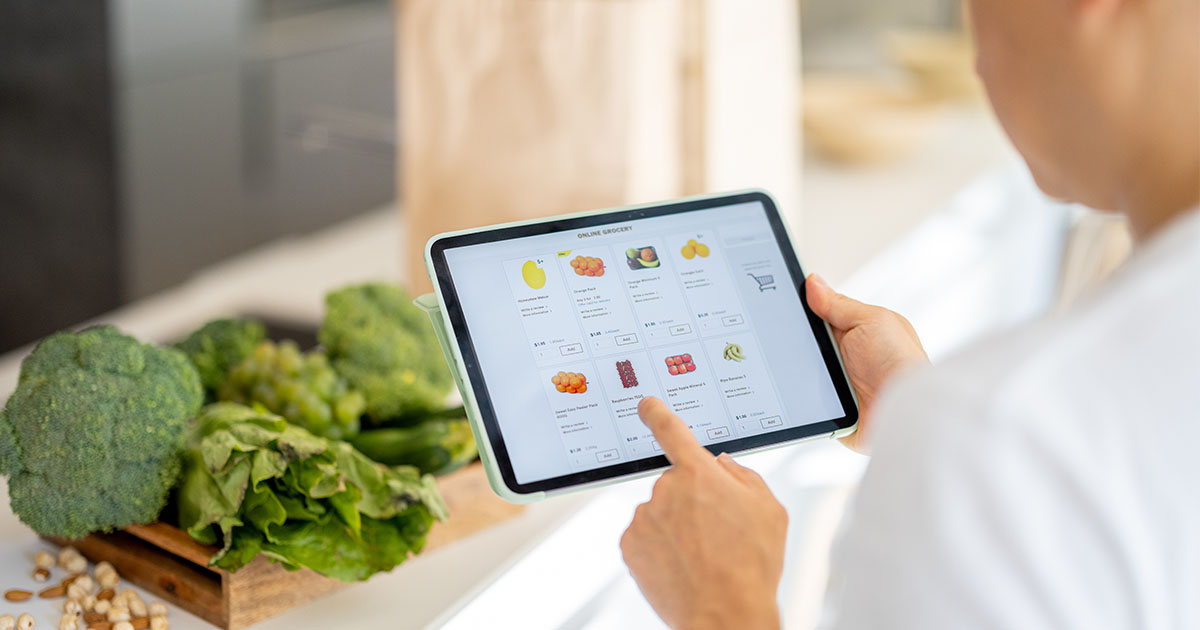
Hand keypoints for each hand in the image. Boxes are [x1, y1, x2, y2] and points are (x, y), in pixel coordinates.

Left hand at [620, 397, 786, 629]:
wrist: (725, 614)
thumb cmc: (752, 564)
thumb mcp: (769, 510)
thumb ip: (743, 477)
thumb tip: (723, 465)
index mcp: (699, 473)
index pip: (671, 430)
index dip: (657, 413)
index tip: (646, 405)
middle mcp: (665, 489)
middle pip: (676, 485)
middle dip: (691, 502)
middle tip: (716, 534)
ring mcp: (644, 517)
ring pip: (660, 513)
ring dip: (675, 528)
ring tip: (703, 557)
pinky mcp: (629, 545)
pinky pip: (645, 538)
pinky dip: (660, 548)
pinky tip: (682, 566)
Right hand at [806, 273, 927, 453]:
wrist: (903, 410)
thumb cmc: (899, 363)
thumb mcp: (869, 320)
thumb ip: (838, 304)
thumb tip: (813, 282)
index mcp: (859, 331)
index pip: (822, 315)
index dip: (802, 310)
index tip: (780, 302)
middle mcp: (848, 356)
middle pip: (808, 343)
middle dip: (797, 340)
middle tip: (790, 337)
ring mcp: (839, 382)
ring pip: (802, 369)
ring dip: (798, 367)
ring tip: (800, 364)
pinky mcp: (832, 408)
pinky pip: (805, 396)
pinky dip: (799, 392)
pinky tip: (799, 387)